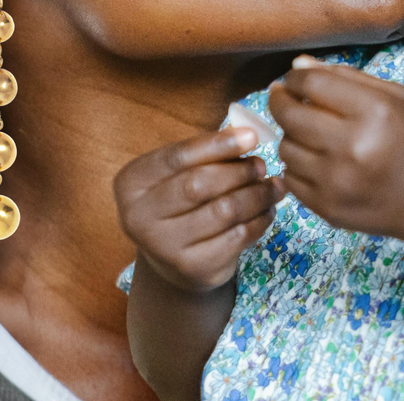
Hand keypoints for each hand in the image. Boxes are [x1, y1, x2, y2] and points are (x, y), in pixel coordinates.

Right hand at [114, 127, 284, 292]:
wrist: (168, 258)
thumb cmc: (175, 201)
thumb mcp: (175, 174)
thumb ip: (202, 154)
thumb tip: (246, 134)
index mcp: (130, 182)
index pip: (176, 157)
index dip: (216, 144)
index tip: (250, 136)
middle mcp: (139, 217)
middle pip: (198, 186)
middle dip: (238, 172)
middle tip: (261, 165)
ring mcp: (164, 247)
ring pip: (223, 212)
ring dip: (256, 196)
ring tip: (273, 186)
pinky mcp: (193, 270)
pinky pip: (236, 238)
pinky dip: (259, 221)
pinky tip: (267, 210)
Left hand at [269, 58, 403, 246]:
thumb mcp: (396, 98)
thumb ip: (346, 77)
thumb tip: (298, 66)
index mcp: (374, 112)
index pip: (310, 83)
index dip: (293, 78)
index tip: (292, 80)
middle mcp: (353, 147)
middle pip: (288, 115)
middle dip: (279, 101)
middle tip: (283, 98)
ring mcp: (338, 182)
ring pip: (285, 146)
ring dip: (291, 136)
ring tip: (309, 133)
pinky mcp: (329, 209)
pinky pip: (290, 178)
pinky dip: (297, 166)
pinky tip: (317, 161)